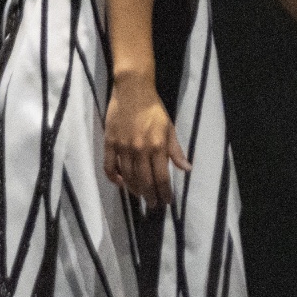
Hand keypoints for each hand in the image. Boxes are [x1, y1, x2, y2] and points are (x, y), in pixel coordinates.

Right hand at [103, 73, 186, 209]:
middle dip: (150, 196)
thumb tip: (186, 169)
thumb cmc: (154, 109)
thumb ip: (176, 151)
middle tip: (153, 205)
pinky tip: (120, 183)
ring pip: (127, 176)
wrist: (132, 90)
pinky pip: (109, 166)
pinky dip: (113, 177)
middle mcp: (140, 150)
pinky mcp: (109, 143)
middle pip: (144, 181)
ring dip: (134, 190)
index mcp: (157, 146)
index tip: (166, 202)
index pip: (162, 177)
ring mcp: (123, 147)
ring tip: (140, 196)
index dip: (164, 192)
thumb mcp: (169, 128)